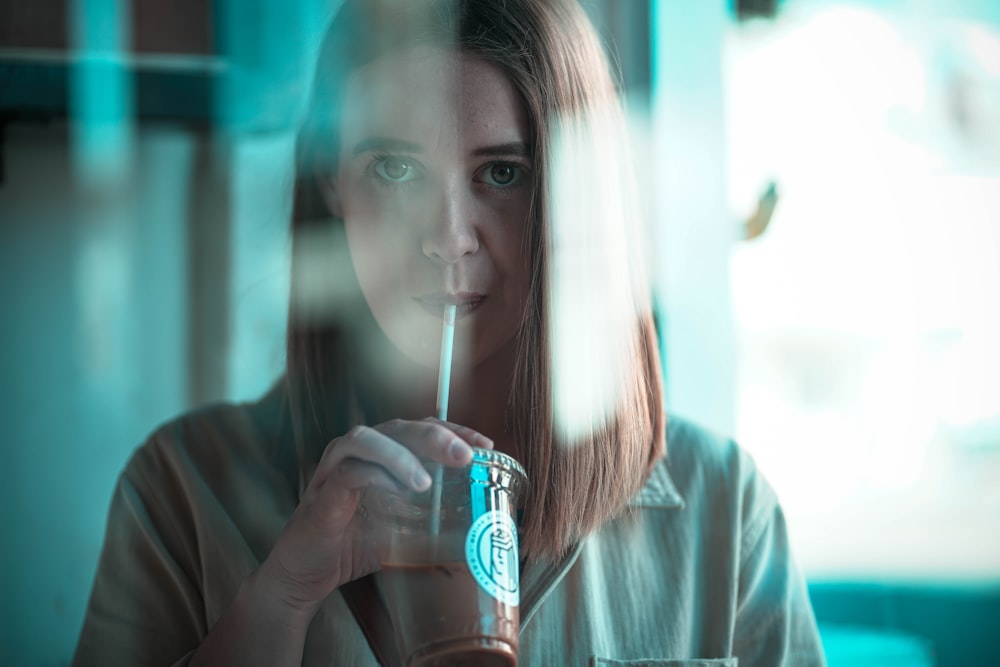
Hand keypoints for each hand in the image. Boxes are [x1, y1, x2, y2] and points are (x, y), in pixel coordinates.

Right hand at [256, 417, 492, 617]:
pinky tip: (397, 493)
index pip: (421, 429)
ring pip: (368, 440)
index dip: (455, 431)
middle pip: (400, 427)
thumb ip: (430, 513)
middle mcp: (359, 451)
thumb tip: (478, 519)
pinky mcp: (322, 490)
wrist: (307, 574)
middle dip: (435, 437)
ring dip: (401, 455)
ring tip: (426, 481)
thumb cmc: (354, 544)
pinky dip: (375, 477)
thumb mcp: (402, 526)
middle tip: (465, 456)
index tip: (486, 445)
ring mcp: (337, 466)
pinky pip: (348, 472)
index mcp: (382, 454)